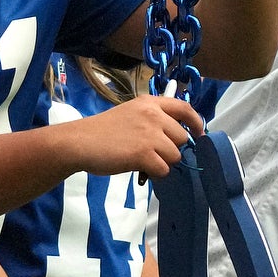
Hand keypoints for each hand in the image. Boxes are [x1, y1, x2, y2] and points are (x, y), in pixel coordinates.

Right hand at [58, 96, 202, 179]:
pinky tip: (137, 167)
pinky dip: (153, 173)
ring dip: (161, 162)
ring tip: (141, 159)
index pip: (184, 108)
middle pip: (182, 138)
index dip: (196, 123)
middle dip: (171, 148)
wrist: (79, 142)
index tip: (199, 134)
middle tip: (151, 152)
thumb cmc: (102, 131)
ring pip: (175, 156)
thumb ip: (153, 120)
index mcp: (149, 103)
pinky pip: (164, 169)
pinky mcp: (144, 154)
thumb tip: (177, 137)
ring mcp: (150, 135)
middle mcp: (153, 115)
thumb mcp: (130, 114)